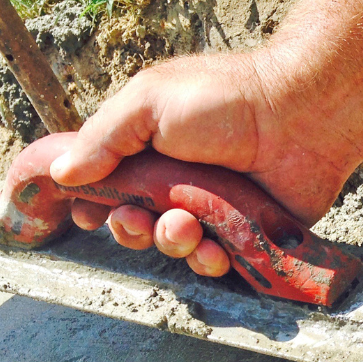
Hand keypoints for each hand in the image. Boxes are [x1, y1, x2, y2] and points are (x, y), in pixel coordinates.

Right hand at [48, 52, 356, 276]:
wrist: (301, 117)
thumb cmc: (226, 100)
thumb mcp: (150, 102)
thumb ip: (102, 137)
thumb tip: (61, 172)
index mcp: (149, 148)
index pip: (107, 185)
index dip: (94, 203)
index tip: (86, 213)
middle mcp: (178, 181)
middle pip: (134, 223)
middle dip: (128, 228)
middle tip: (138, 219)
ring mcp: (212, 209)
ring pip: (172, 246)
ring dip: (169, 243)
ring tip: (185, 227)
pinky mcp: (244, 234)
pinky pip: (214, 261)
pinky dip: (208, 261)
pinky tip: (214, 250)